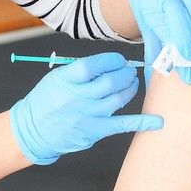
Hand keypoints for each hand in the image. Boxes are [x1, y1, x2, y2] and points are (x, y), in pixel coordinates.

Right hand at [10, 52, 162, 164]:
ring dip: (130, 88)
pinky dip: (141, 122)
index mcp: (64, 80)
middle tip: (130, 70)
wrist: (33, 130)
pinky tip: (157, 121)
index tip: (118, 59)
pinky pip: (121, 125)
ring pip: (118, 99)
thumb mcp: (56, 78)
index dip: (110, 60)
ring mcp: (86, 116)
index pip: (92, 65)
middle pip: (109, 81)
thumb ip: (80, 71)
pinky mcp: (93, 131)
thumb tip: (110, 64)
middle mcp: (76, 98)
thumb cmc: (46, 101)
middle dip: (125, 73)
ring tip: (132, 83)